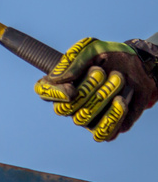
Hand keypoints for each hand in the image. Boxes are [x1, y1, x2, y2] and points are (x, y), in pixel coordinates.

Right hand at [34, 37, 157, 140]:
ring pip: (82, 118)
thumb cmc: (110, 55)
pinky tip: (121, 101)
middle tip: (102, 72)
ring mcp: (85, 118)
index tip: (71, 88)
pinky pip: (101, 133)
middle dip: (85, 90)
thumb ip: (72, 60)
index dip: (54, 94)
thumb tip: (55, 79)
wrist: (139, 65)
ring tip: (119, 79)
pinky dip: (111, 117)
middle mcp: (68, 103)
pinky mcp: (105, 128)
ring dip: (102, 98)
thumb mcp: (91, 48)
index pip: (43, 92)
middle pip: (64, 108)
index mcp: (59, 83)